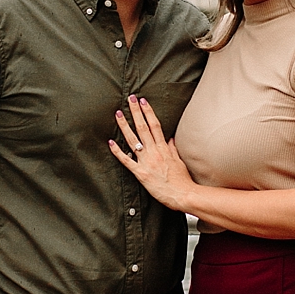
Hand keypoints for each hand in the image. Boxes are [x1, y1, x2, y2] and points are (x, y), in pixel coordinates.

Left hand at [111, 93, 195, 209]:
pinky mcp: (141, 173)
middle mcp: (154, 152)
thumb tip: (169, 139)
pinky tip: (110, 142)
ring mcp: (147, 162)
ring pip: (133, 140)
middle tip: (130, 98)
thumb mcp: (179, 161)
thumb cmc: (183, 181)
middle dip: (136, 112)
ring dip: (125, 125)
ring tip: (118, 113)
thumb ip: (172, 149)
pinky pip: (127, 161)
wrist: (184, 195)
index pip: (155, 125)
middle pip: (143, 127)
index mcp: (164, 148)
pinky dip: (118, 151)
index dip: (148, 112)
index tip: (143, 101)